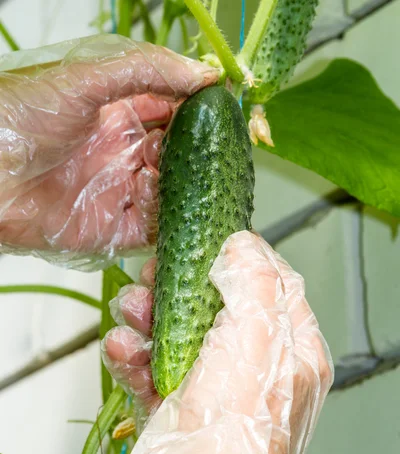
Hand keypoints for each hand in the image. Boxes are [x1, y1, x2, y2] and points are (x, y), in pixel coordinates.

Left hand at [0, 34, 217, 267]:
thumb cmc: (22, 117)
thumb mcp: (86, 78)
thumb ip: (147, 70)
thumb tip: (205, 73)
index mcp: (119, 116)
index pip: (174, 111)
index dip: (197, 108)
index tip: (219, 104)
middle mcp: (124, 155)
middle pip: (178, 156)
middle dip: (189, 148)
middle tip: (190, 139)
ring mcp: (121, 193)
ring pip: (171, 192)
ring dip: (174, 178)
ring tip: (154, 162)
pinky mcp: (113, 229)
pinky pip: (152, 225)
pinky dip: (158, 209)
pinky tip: (144, 186)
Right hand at [50, 231, 332, 453]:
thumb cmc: (236, 422)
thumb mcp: (256, 336)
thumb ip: (256, 281)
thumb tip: (244, 245)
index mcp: (293, 352)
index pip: (277, 287)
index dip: (241, 260)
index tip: (209, 245)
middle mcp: (257, 370)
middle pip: (217, 307)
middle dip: (179, 289)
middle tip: (154, 275)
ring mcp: (215, 390)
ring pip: (178, 335)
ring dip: (148, 319)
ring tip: (130, 314)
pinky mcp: (178, 408)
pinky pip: (153, 368)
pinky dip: (134, 356)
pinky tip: (122, 351)